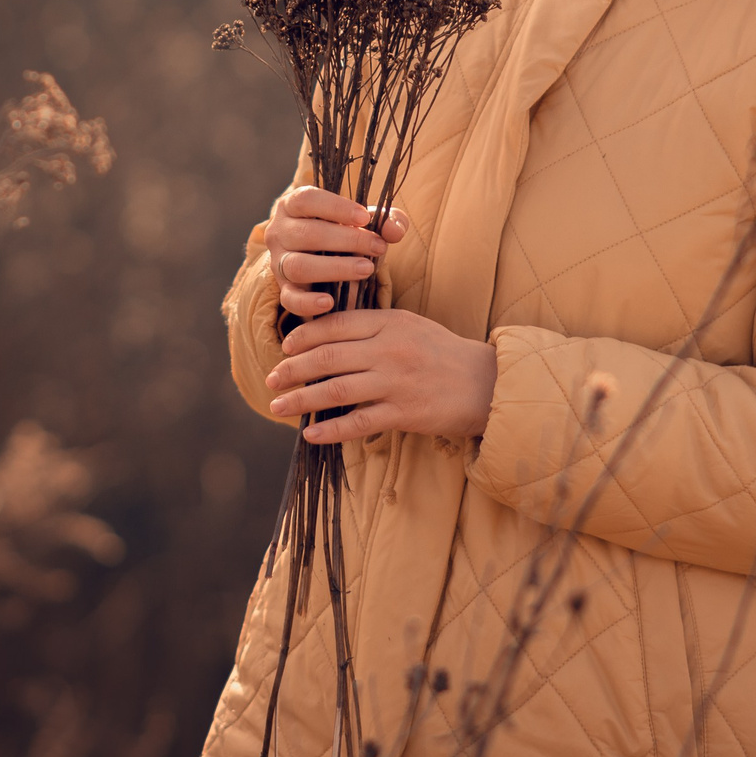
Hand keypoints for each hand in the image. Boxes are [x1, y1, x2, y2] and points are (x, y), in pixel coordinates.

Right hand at [265, 184, 411, 320]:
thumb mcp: (369, 222)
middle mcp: (279, 232)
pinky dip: (308, 302)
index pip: (307, 199)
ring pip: (298, 266)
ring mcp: (278, 262)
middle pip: (307, 234)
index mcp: (294, 206)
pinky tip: (330, 302)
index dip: (336, 207)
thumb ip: (388, 220)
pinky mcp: (284, 290)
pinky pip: (290, 299)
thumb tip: (393, 231)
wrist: (330, 262)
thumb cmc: (348, 233)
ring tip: (367, 269)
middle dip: (347, 241)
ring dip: (335, 268)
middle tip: (378, 246)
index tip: (365, 218)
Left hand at [266, 309, 497, 443]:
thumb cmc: (442, 353)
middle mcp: (389, 349)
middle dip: (292, 369)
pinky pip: (359, 422)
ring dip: (301, 399)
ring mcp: (396, 382)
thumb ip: (372, 325)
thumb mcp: (409, 325)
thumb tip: (326, 333)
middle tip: (271, 380)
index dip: (304, 336)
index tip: (285, 347)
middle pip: (328, 357)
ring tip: (278, 407)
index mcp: (389, 322)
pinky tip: (311, 434)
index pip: (335, 325)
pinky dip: (331, 429)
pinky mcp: (405, 413)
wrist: (484, 383)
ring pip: (337, 388)